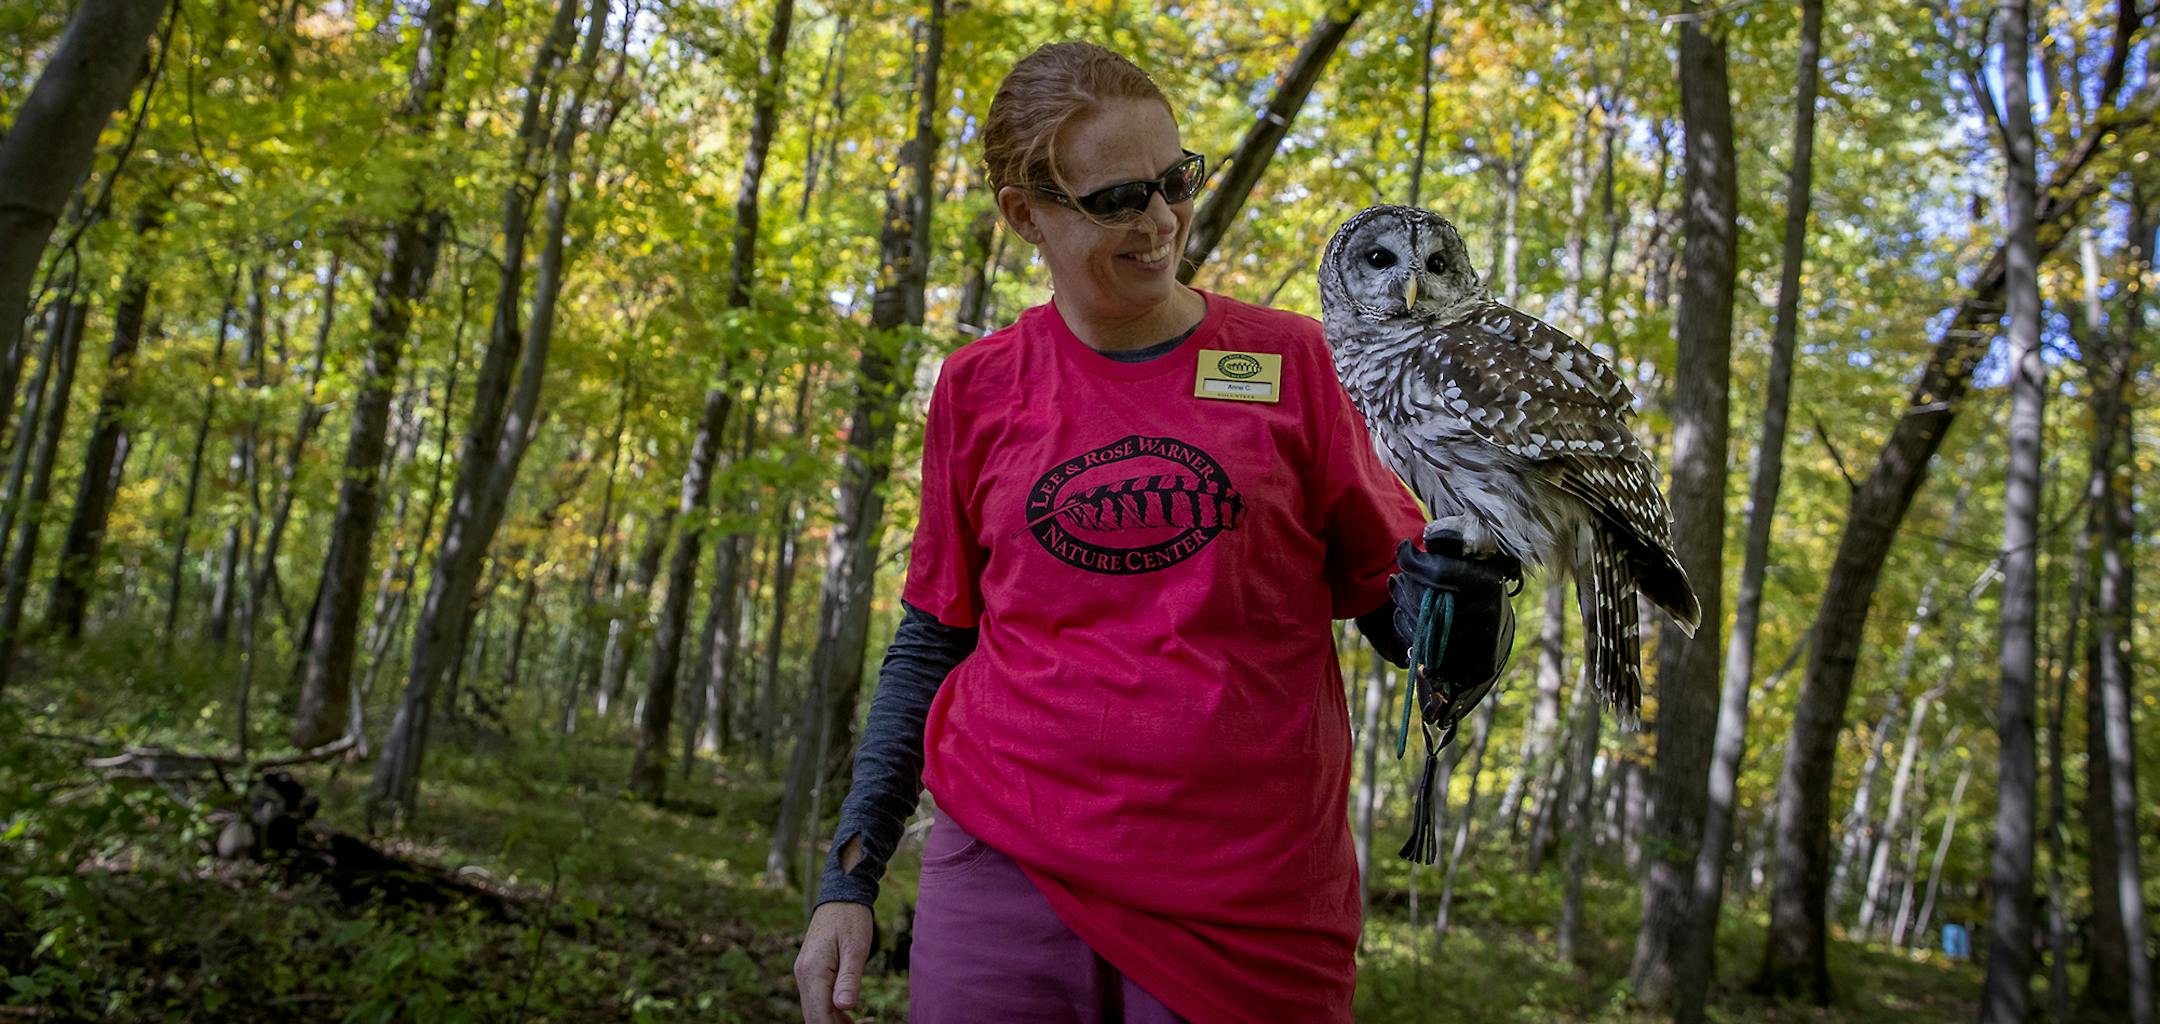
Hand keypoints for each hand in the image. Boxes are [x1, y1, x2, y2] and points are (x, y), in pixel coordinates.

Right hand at [795, 901, 873, 1023]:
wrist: (840, 896)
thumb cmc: (851, 919)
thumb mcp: (856, 948)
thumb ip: (849, 978)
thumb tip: (844, 1008)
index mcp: (813, 971)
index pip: (818, 1015)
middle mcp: (803, 975)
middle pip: (814, 1016)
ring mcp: (805, 974)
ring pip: (815, 1010)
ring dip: (835, 1021)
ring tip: (861, 1023)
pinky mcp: (810, 971)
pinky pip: (817, 999)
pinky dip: (832, 1010)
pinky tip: (849, 1016)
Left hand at [1389, 528, 1519, 732]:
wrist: (1495, 625)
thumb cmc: (1477, 581)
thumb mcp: (1470, 557)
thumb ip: (1448, 546)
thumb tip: (1415, 543)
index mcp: (1486, 581)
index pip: (1439, 572)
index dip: (1413, 561)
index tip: (1403, 549)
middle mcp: (1484, 612)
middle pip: (1425, 602)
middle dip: (1404, 587)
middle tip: (1397, 578)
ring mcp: (1476, 641)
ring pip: (1421, 626)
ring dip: (1402, 607)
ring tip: (1398, 591)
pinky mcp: (1469, 663)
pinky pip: (1423, 648)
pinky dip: (1407, 630)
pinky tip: (1404, 614)